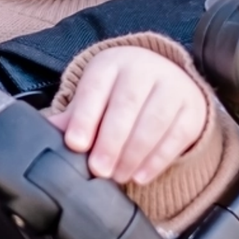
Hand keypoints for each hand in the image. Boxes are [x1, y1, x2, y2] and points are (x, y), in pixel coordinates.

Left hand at [47, 47, 207, 185]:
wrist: (165, 77)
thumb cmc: (120, 91)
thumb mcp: (95, 96)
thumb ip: (73, 116)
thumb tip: (45, 132)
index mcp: (111, 63)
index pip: (95, 87)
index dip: (85, 117)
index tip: (75, 144)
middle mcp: (142, 69)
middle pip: (126, 105)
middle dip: (110, 141)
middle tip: (98, 169)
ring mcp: (172, 87)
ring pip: (153, 121)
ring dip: (133, 154)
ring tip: (118, 176)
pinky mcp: (192, 109)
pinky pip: (176, 136)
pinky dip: (157, 159)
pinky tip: (140, 175)